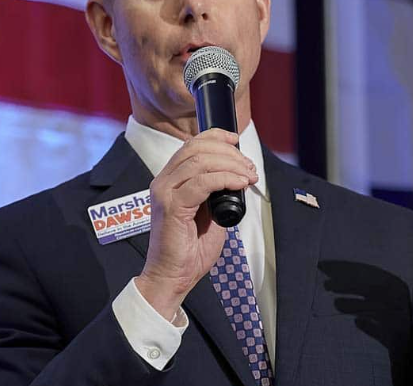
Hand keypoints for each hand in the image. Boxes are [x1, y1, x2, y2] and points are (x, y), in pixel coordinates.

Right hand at [134, 128, 257, 320]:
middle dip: (229, 152)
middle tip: (249, 167)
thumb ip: (216, 192)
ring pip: (201, 162)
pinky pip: (202, 183)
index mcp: (170, 180)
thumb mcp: (208, 212)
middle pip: (197, 148)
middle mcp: (163, 182)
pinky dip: (225, 179)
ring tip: (248, 176)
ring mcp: (165, 193)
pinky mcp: (172, 207)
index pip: (191, 144)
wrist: (173, 276)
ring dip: (232, 165)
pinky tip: (239, 184)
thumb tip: (236, 176)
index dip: (215, 136)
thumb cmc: (190, 249)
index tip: (236, 140)